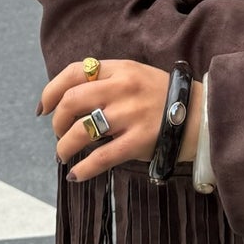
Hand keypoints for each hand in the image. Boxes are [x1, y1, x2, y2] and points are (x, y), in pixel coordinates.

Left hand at [38, 57, 201, 182]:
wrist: (200, 115)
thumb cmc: (162, 97)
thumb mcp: (136, 75)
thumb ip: (107, 81)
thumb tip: (68, 100)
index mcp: (121, 69)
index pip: (74, 72)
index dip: (51, 90)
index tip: (43, 108)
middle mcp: (123, 89)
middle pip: (71, 102)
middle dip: (57, 121)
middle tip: (59, 133)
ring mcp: (131, 115)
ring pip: (81, 131)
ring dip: (64, 147)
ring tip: (64, 155)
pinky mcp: (138, 141)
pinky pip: (100, 157)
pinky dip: (83, 168)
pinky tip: (76, 175)